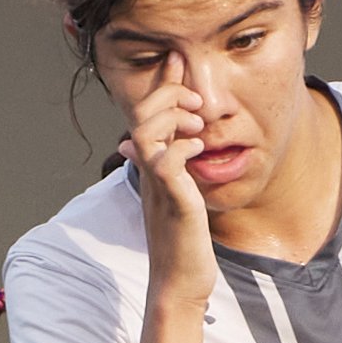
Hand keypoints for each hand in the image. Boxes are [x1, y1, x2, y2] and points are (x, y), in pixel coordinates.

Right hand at [120, 54, 217, 312]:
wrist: (180, 283)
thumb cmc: (183, 242)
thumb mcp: (178, 196)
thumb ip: (171, 167)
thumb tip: (158, 147)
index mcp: (151, 166)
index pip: (148, 113)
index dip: (162, 82)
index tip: (177, 59)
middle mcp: (149, 172)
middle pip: (141, 113)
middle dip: (169, 95)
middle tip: (195, 101)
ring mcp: (158, 186)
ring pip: (147, 131)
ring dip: (174, 117)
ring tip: (198, 124)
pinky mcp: (173, 202)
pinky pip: (167, 162)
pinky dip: (183, 147)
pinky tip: (200, 148)